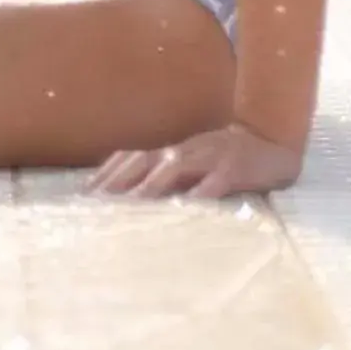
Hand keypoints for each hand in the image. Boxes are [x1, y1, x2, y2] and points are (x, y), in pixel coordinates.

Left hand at [87, 122, 302, 201]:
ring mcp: (207, 156)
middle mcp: (182, 150)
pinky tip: (190, 206)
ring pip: (175, 167)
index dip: (106, 174)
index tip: (83, 193)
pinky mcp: (233, 168)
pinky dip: (202, 192)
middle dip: (119, 179)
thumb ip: (159, 178)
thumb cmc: (219, 161)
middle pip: (144, 160)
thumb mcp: (186, 165)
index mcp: (168, 151)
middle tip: (98, 201)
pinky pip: (215, 181)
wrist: (267, 143)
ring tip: (134, 203)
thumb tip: (126, 198)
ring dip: (153, 184)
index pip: (129, 159)